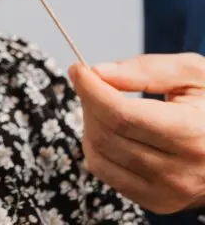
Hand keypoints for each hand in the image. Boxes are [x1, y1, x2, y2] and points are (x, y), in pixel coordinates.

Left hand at [68, 53, 204, 214]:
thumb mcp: (192, 73)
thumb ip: (146, 69)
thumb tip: (99, 72)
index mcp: (192, 134)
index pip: (122, 116)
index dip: (92, 90)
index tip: (78, 69)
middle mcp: (180, 172)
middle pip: (107, 134)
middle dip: (88, 101)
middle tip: (91, 81)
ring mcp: (167, 193)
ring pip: (100, 156)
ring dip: (89, 123)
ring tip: (103, 102)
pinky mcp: (156, 201)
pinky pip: (106, 173)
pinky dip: (97, 146)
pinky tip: (109, 127)